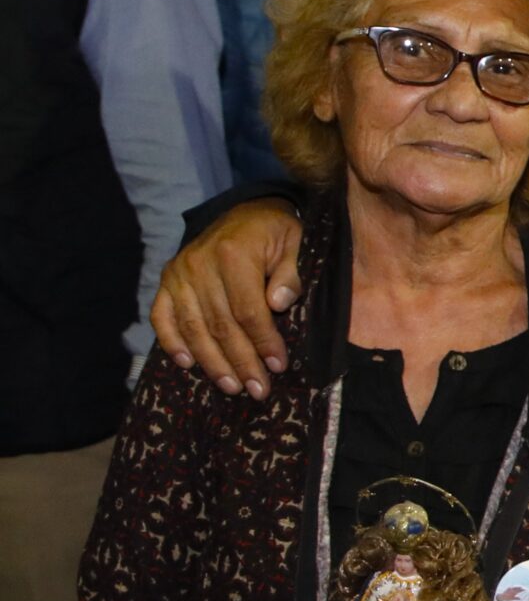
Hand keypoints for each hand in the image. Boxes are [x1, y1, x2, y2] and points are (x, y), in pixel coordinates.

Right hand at [149, 200, 303, 398]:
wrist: (244, 211)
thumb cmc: (275, 232)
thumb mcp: (294, 242)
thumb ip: (289, 273)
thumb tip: (277, 304)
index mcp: (233, 254)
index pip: (248, 310)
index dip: (263, 341)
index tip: (277, 366)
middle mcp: (199, 265)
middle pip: (221, 324)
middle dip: (241, 362)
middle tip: (257, 390)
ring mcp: (178, 274)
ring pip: (193, 327)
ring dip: (212, 362)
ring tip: (231, 386)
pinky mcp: (166, 281)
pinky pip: (162, 316)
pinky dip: (171, 342)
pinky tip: (187, 365)